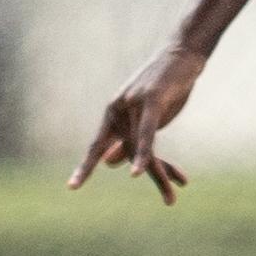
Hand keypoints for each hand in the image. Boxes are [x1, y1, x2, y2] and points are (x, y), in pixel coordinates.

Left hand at [68, 40, 209, 206]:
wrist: (183, 55)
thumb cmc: (164, 88)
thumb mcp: (144, 116)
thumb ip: (128, 138)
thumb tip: (108, 162)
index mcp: (114, 113)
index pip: (97, 145)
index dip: (85, 167)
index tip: (72, 187)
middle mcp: (119, 109)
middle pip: (129, 152)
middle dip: (154, 176)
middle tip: (162, 200)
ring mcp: (133, 103)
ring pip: (140, 147)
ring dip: (159, 175)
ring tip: (171, 199)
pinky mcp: (151, 99)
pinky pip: (146, 134)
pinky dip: (142, 153)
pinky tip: (136, 173)